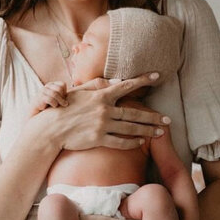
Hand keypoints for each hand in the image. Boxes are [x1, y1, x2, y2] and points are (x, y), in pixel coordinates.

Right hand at [28, 81, 67, 116]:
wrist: (36, 114)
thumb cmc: (48, 107)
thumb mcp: (57, 100)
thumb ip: (63, 96)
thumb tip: (77, 96)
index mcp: (52, 85)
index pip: (62, 84)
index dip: (64, 92)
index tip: (63, 99)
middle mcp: (47, 86)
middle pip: (59, 88)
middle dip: (62, 97)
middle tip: (62, 104)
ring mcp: (42, 91)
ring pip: (55, 94)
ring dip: (59, 102)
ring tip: (58, 106)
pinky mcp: (39, 97)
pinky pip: (50, 99)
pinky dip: (54, 104)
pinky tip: (53, 107)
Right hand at [42, 72, 170, 150]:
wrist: (51, 128)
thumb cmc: (65, 107)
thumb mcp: (80, 91)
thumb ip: (98, 85)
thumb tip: (116, 81)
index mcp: (101, 95)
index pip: (126, 86)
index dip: (143, 80)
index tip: (157, 76)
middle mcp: (104, 110)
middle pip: (134, 113)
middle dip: (153, 117)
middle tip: (168, 120)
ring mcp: (102, 125)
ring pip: (131, 129)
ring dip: (147, 131)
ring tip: (160, 133)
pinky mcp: (98, 139)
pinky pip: (120, 142)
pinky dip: (132, 143)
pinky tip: (140, 142)